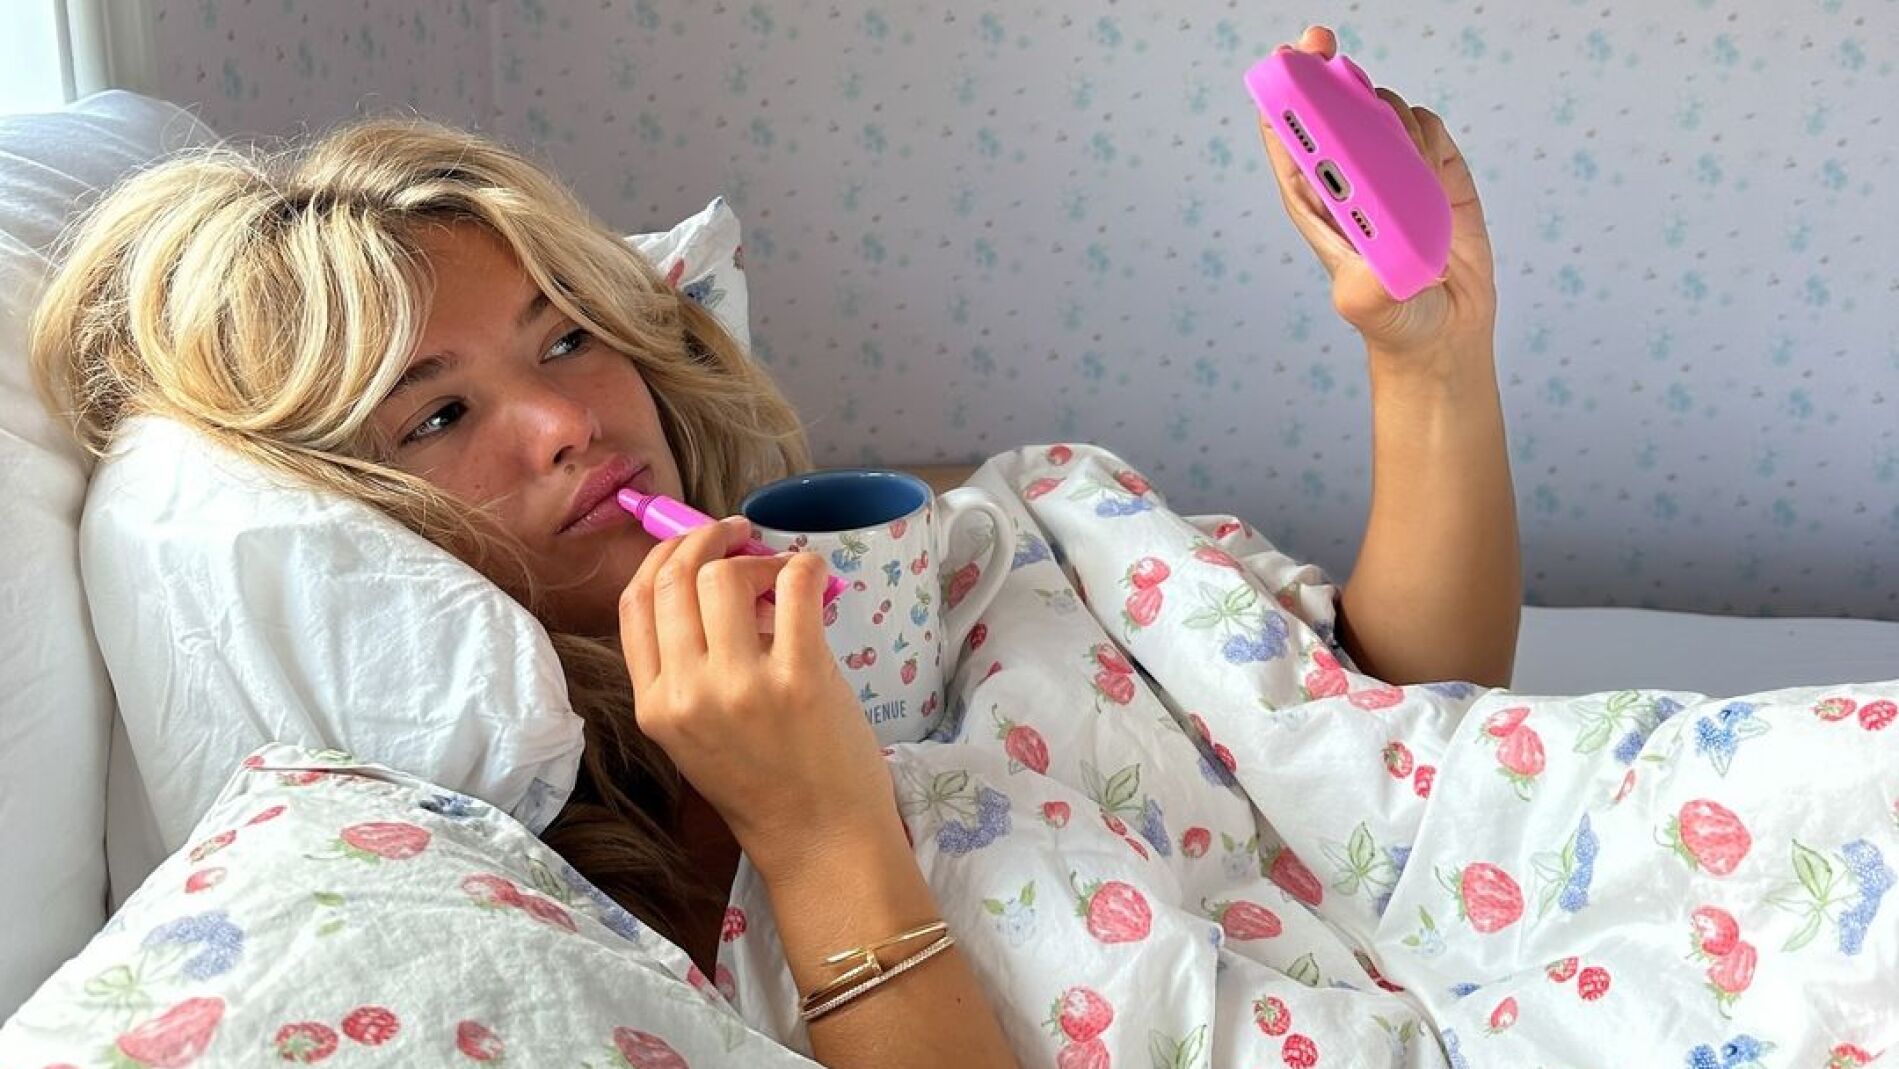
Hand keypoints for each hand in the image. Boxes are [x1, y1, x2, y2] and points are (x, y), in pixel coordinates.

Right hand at [618, 517, 900, 879]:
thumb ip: (692, 667)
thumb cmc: (766, 785)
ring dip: (757, 558)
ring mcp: (740, 686)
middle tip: (739, 536)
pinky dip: (804, 566)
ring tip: (781, 574)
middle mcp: (685, 694)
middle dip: (706, 539)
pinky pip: (795, 586)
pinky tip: (813, 577)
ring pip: (724, 576)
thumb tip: (717, 578)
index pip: (633, 604)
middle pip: (675, 578)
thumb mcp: (698, 733)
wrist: (820, 840)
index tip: (692, 544)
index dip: (661, 558)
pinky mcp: (799, 678)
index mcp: (653, 705)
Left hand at [1258, 25, 1496, 366]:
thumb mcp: (1367, 303)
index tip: (1280, 64)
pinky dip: (1427, 133)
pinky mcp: (1435, 171)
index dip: (1280, 99)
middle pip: (1331, 110)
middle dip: (1324, 73)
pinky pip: (1426, 129)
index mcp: (1318, 205)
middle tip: (1324, 47)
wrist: (1445, 332)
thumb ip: (1366, 275)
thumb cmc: (1392, 318)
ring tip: (1402, 162)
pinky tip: (1430, 167)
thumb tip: (1374, 242)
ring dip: (1386, 115)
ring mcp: (1394, 171)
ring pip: (1380, 112)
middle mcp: (1352, 180)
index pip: (1290, 142)